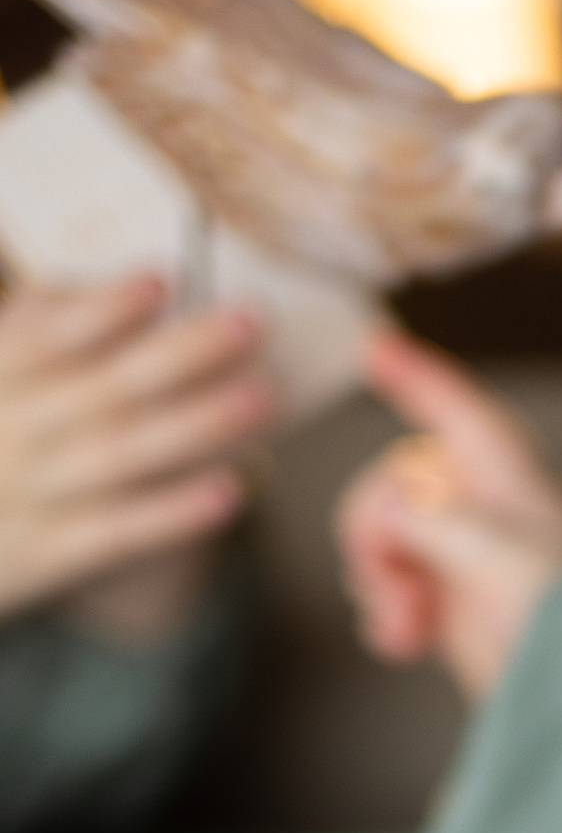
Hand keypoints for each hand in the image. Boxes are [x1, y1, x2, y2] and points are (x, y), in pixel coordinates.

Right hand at [0, 275, 274, 641]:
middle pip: (103, 389)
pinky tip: (232, 490)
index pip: (42, 337)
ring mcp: (29, 494)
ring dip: (197, 423)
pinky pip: (118, 532)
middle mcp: (6, 431)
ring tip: (265, 394)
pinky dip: (173, 511)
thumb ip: (26, 333)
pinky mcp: (49, 554)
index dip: (102, 309)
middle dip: (180, 352)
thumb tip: (99, 292)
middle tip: (252, 320)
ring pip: (119, 454)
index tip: (162, 278)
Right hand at [337, 327, 561, 702]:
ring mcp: (474, 568)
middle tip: (394, 581)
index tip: (378, 349)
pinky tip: (402, 643)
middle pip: (397, 486)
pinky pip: (401, 599)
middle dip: (375, 532)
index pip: (461, 412)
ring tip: (407, 623)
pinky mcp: (465, 621)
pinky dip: (391, 619)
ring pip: (390, 546)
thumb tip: (390, 517)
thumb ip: (429, 518)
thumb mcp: (490, 549)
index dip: (421, 377)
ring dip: (380, 581)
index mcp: (509, 481)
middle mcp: (490, 517)